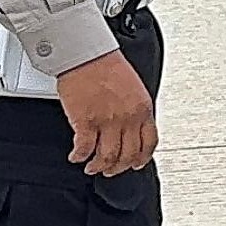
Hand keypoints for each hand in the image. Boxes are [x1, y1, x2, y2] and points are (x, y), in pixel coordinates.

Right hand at [57, 48, 156, 176]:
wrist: (88, 54)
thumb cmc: (108, 65)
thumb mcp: (134, 88)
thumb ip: (136, 109)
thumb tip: (132, 126)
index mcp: (143, 108)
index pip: (149, 142)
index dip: (142, 158)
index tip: (136, 164)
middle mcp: (128, 117)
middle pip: (128, 154)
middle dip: (118, 167)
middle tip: (110, 170)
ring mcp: (107, 121)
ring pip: (107, 157)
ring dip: (99, 166)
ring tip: (92, 167)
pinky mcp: (86, 121)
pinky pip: (84, 148)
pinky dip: (79, 157)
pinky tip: (76, 157)